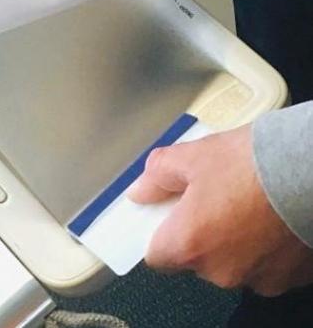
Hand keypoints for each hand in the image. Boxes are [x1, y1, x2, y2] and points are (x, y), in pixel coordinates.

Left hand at [129, 125, 312, 295]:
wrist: (312, 168)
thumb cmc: (253, 163)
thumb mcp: (192, 157)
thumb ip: (157, 177)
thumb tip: (141, 192)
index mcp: (189, 245)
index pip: (157, 256)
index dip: (161, 234)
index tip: (169, 217)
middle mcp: (221, 271)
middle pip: (196, 260)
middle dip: (200, 233)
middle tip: (213, 200)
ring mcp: (259, 278)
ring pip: (233, 263)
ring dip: (234, 242)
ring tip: (247, 205)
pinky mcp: (291, 278)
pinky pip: (266, 266)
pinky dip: (265, 248)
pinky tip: (272, 219)